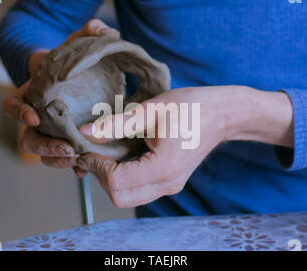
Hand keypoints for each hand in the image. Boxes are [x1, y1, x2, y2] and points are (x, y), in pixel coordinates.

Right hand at [2, 19, 119, 176]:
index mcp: (32, 96)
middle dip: (46, 147)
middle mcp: (38, 119)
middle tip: (68, 148)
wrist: (79, 80)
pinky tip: (86, 169)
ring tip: (79, 161)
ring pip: (46, 154)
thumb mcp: (77, 44)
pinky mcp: (70, 142)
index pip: (13, 107)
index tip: (33, 117)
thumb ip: (87, 33)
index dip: (19, 113)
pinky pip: (66, 160)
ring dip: (60, 160)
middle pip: (30, 140)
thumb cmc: (71, 61)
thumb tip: (100, 28)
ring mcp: (53, 134)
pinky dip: (74, 167)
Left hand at [76, 86, 293, 207]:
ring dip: (110, 180)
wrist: (221, 114)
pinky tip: (118, 158)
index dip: (96, 167)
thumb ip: (115, 124)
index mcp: (162, 168)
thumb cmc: (190, 107)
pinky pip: (138, 190)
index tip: (88, 149)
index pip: (116, 182)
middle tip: (93, 155)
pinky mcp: (169, 182)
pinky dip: (122, 179)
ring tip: (103, 155)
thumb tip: (85, 132)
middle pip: (119, 198)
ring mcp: (169, 186)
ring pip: (127, 197)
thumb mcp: (150, 111)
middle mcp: (167, 184)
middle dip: (100, 178)